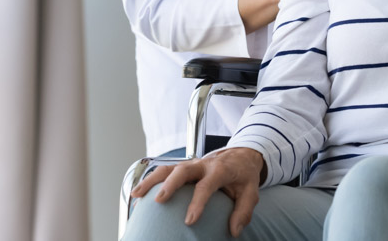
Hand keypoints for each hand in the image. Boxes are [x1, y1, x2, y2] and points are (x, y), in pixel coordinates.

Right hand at [130, 148, 265, 236]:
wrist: (241, 156)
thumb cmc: (244, 175)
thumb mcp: (251, 192)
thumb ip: (243, 211)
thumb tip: (234, 231)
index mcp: (220, 170)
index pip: (207, 185)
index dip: (198, 202)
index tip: (189, 221)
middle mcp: (203, 164)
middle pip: (183, 170)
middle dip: (170, 184)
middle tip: (159, 200)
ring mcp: (191, 164)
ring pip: (168, 167)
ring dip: (151, 180)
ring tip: (136, 194)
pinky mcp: (183, 167)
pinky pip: (164, 171)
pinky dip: (150, 180)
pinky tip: (138, 193)